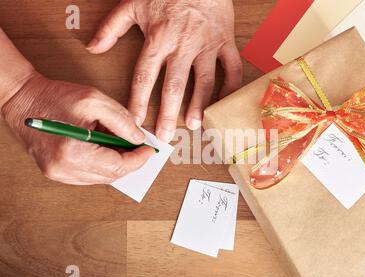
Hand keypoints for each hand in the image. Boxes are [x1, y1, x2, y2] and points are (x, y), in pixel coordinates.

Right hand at [1, 73, 153, 184]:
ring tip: (122, 144)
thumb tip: (139, 139)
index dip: (138, 159)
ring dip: (117, 164)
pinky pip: (88, 175)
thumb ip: (122, 121)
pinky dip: (102, 164)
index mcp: (73, 152)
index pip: (118, 167)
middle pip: (111, 176)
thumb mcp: (95, 100)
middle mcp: (64, 169)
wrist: (23, 99)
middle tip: (141, 148)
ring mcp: (58, 174)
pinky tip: (106, 149)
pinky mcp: (56, 172)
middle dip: (130, 162)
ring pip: (101, 178)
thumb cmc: (55, 97)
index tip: (149, 150)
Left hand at [87, 0, 242, 141]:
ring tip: (195, 125)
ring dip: (200, 105)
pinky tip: (222, 103)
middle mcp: (183, 45)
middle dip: (169, 113)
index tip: (135, 122)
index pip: (146, 76)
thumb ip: (111, 28)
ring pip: (205, 81)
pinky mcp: (225, 41)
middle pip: (175, 86)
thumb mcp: (133, 3)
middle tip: (166, 136)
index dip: (139, 101)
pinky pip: (231, 67)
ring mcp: (207, 44)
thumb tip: (92, 48)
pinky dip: (230, 86)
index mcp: (159, 38)